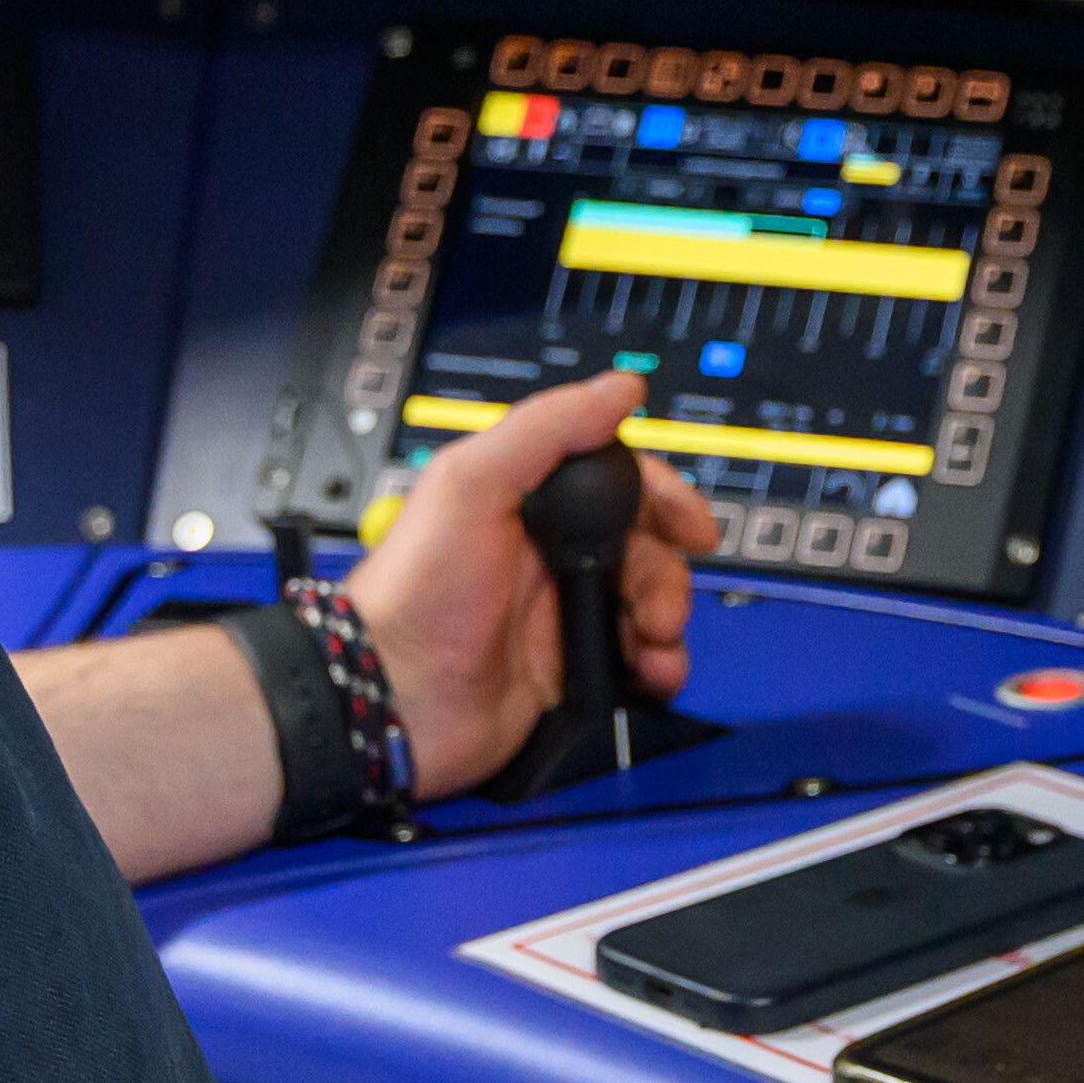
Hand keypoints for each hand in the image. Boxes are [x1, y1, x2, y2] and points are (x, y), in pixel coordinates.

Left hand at [354, 371, 713, 787]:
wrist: (391, 696)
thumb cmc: (415, 589)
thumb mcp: (472, 484)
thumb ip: (547, 428)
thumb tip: (619, 387)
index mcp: (530, 504)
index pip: (620, 483)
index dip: (663, 498)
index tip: (692, 525)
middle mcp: (549, 556)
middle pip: (645, 549)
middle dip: (668, 573)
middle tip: (658, 603)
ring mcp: (560, 617)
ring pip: (648, 606)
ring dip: (667, 620)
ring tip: (653, 641)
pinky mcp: (567, 673)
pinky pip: (635, 664)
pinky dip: (656, 667)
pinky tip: (650, 671)